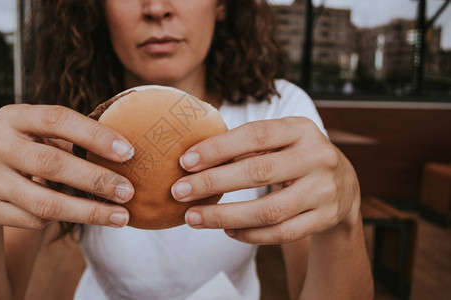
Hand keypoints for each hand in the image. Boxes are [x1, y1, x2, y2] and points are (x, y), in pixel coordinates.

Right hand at [0, 104, 135, 228]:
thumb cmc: (21, 149)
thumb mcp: (35, 132)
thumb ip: (69, 136)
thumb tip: (122, 153)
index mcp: (12, 117)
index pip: (57, 119)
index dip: (94, 135)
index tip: (127, 152)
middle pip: (52, 164)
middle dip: (96, 180)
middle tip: (128, 191)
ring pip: (44, 202)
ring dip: (88, 212)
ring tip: (120, 216)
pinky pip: (32, 220)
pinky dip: (59, 219)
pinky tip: (76, 215)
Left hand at [170, 117, 360, 243]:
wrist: (344, 184)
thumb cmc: (295, 156)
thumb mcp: (281, 139)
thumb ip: (247, 144)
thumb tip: (192, 158)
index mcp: (301, 129)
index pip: (255, 135)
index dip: (218, 148)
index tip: (185, 161)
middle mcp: (317, 157)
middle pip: (258, 173)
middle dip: (213, 183)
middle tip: (178, 192)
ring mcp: (324, 190)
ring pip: (269, 210)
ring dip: (224, 216)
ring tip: (193, 217)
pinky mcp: (325, 218)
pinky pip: (281, 233)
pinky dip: (250, 235)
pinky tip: (226, 230)